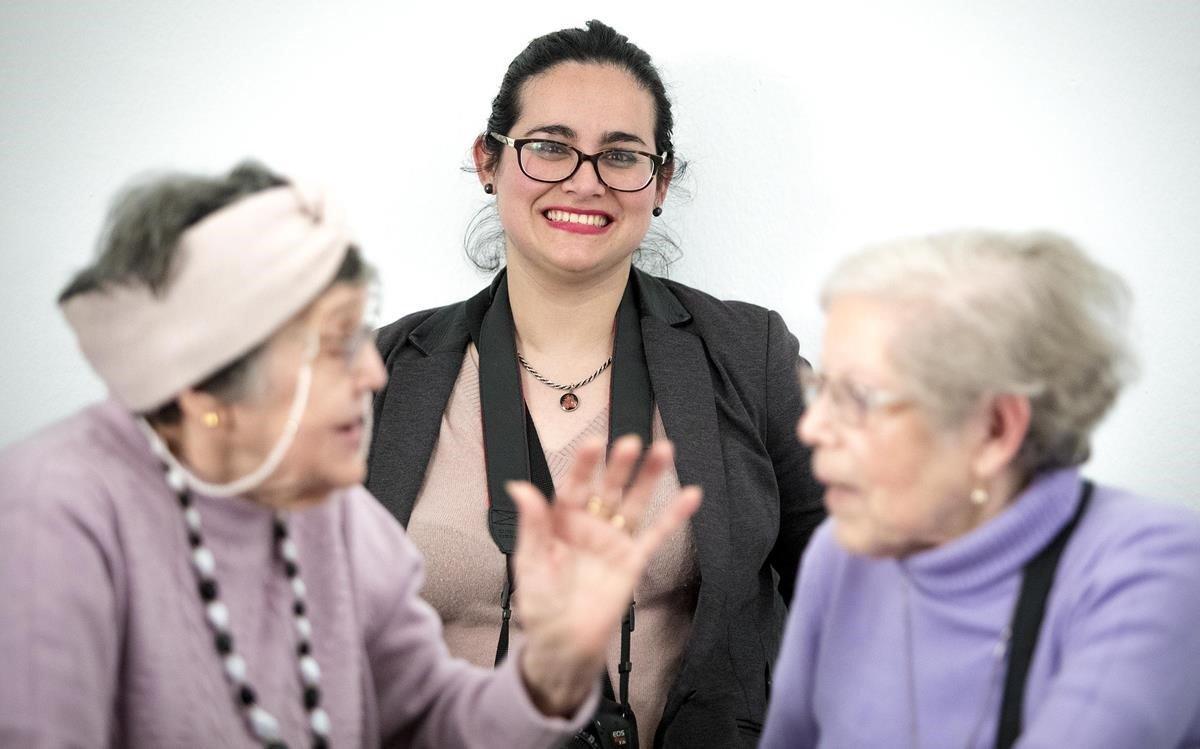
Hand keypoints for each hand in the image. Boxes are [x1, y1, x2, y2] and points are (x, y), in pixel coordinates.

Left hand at [507, 435, 701, 716]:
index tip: (593, 443)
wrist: (563, 644)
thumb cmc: (541, 604)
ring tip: (664, 450)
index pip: (574, 486)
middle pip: (608, 488)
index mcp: (560, 522)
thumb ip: (531, 524)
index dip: (584, 465)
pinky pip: (656, 534)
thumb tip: (518, 487)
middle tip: (631, 443)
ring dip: (649, 478)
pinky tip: (691, 495)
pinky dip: (674, 516)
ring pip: (634, 503)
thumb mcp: (530, 562)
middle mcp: (589, 526)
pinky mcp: (633, 561)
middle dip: (620, 465)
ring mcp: (613, 541)